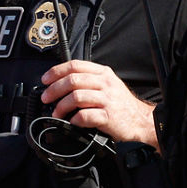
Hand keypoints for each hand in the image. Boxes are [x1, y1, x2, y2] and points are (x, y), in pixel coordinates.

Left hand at [40, 60, 156, 145]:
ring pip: (76, 96)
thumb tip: (61, 84)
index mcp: (103, 73)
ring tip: (57, 112)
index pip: (75, 65)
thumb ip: (88, 80)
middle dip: (54, 89)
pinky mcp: (108, 116)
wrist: (141, 121)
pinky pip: (85, 115)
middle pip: (73, 80)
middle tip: (46, 98)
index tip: (45, 80)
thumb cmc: (121, 104)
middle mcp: (105, 84)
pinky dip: (75, 119)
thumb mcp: (108, 84)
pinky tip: (72, 121)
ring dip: (62, 106)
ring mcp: (107, 100)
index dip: (56, 71)